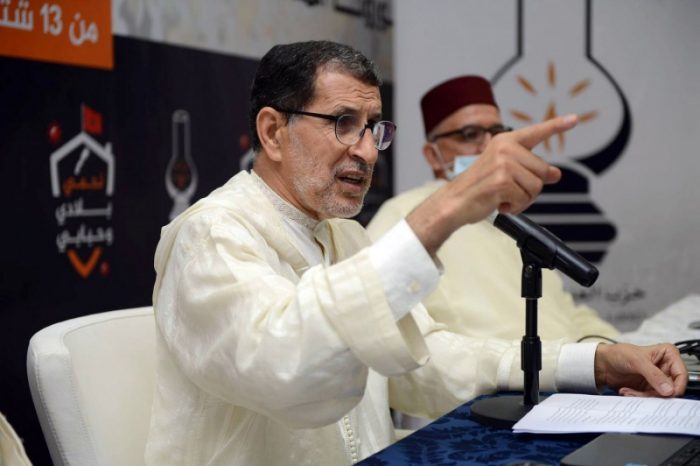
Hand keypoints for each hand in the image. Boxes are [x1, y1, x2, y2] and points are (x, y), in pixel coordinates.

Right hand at [407, 114, 576, 255]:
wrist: (454, 201)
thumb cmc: (477, 187)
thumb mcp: (505, 173)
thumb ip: (529, 169)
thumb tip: (556, 174)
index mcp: (505, 141)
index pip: (536, 132)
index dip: (557, 126)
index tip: (574, 119)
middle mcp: (505, 148)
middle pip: (542, 170)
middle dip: (531, 187)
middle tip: (510, 191)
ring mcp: (503, 164)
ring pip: (536, 186)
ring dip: (523, 199)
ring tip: (503, 197)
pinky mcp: (502, 181)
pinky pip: (524, 199)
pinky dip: (515, 207)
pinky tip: (500, 204)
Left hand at [594, 342, 687, 396]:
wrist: (603, 363)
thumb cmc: (618, 354)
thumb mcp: (637, 361)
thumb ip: (654, 375)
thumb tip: (668, 390)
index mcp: (668, 355)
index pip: (681, 375)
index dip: (676, 387)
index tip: (666, 394)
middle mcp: (666, 368)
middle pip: (671, 388)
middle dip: (656, 394)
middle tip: (641, 394)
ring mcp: (658, 379)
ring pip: (660, 396)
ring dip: (644, 397)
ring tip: (629, 392)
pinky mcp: (649, 388)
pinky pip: (650, 399)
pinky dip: (638, 398)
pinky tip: (627, 392)